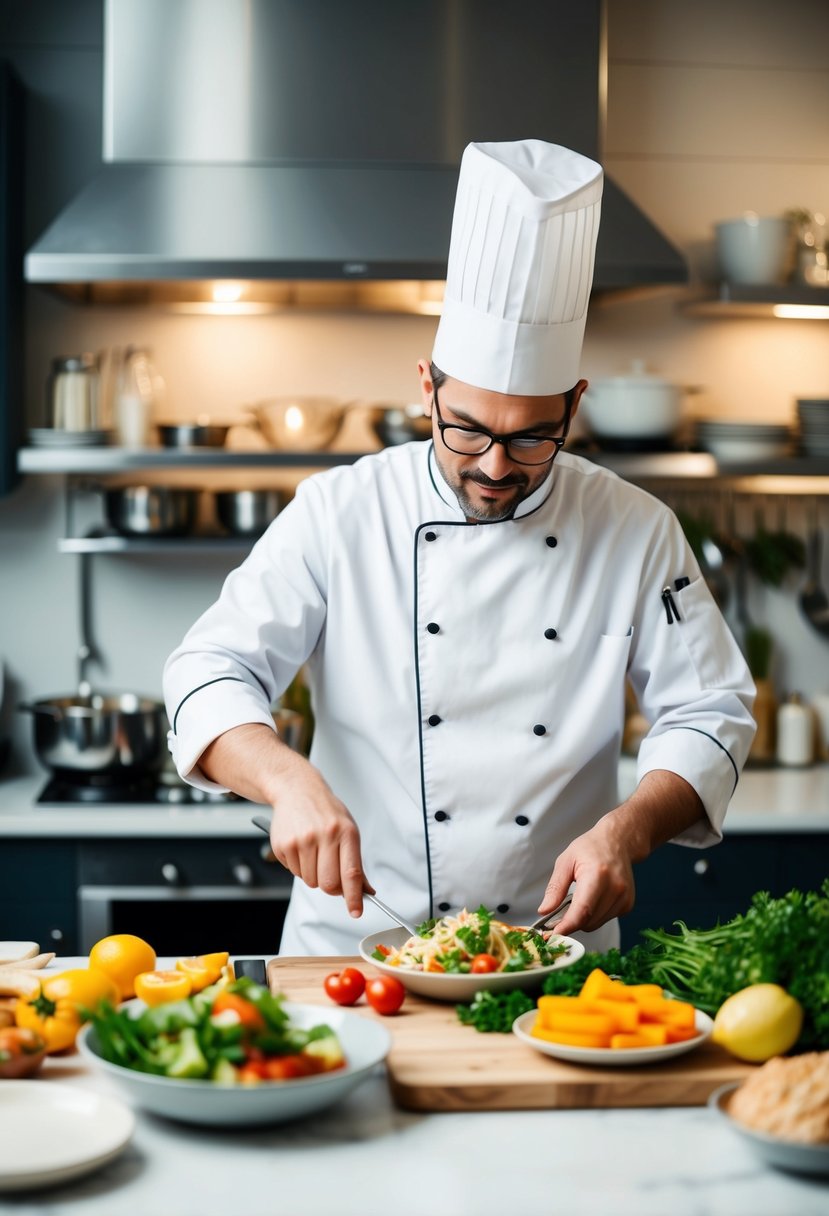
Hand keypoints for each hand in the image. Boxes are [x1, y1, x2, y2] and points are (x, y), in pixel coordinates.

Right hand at [267, 760, 374, 917]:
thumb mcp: (347, 829)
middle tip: (329, 874)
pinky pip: (294, 872)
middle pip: (329, 884)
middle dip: (331, 887)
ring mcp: (302, 840)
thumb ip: (355, 862)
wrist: (296, 789)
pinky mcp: (283, 844)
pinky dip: (299, 866)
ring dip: (313, 874)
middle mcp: (324, 835)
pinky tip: (300, 847)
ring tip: (313, 851)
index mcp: (346, 832)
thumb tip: (366, 891)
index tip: (356, 911)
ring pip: (310, 881)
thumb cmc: (326, 811)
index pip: (351, 872)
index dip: (354, 896)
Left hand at [536, 813, 635, 936]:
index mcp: (598, 875)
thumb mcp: (565, 862)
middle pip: (588, 921)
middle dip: (570, 922)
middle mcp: (615, 889)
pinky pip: (604, 920)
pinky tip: (592, 898)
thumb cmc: (590, 848)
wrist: (617, 842)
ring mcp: (624, 898)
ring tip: (578, 898)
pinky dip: (594, 915)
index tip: (552, 935)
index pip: (582, 911)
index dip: (566, 926)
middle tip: (558, 914)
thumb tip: (545, 910)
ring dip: (582, 919)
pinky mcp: (628, 905)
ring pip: (595, 924)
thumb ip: (555, 888)